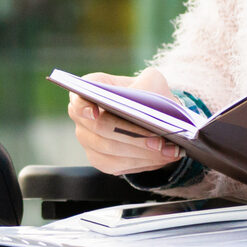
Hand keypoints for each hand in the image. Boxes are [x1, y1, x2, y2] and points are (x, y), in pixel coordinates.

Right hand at [68, 68, 184, 174]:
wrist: (153, 116)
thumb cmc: (148, 94)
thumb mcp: (152, 80)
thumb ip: (147, 84)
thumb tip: (144, 102)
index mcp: (90, 90)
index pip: (79, 99)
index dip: (84, 107)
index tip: (96, 113)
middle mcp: (82, 117)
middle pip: (100, 128)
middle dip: (131, 135)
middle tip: (157, 140)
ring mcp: (88, 140)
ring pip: (111, 150)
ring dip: (141, 151)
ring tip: (167, 150)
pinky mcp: (100, 160)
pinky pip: (118, 165)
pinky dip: (143, 162)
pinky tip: (162, 157)